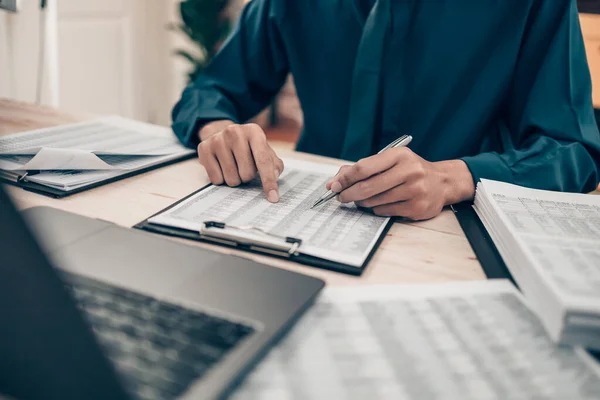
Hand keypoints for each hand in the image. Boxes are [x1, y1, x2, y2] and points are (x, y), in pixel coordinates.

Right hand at [197, 121, 283, 202]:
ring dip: (235, 179)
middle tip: (243, 166)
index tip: (273, 198)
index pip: (263, 161)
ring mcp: (218, 139)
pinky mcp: (204, 148)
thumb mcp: (263, 150)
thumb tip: (274, 177)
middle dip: (248, 176)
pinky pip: (216, 179)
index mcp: (254, 131)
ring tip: (233, 166)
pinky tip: (221, 166)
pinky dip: (221, 179)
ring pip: (231, 178)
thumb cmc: (247, 146)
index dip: (269, 181)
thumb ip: (274, 164)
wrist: (221, 133)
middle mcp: (235, 132)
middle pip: (247, 174)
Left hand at [326, 148, 474, 219]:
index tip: (334, 186)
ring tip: (362, 199)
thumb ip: (362, 169)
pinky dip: (377, 209)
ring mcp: (414, 190)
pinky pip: (385, 211)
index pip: (363, 167)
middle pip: (367, 187)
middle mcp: (409, 171)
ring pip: (374, 201)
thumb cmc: (409, 171)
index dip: (345, 178)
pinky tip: (379, 204)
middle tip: (341, 197)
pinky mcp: (417, 207)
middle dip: (348, 194)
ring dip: (362, 202)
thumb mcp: (390, 161)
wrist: (442, 183)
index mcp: (399, 156)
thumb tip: (334, 183)